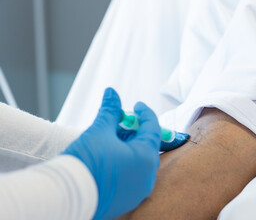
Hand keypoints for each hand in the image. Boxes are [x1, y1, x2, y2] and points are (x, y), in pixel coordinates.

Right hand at [63, 88, 160, 219]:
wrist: (65, 197)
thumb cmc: (85, 164)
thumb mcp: (99, 131)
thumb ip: (110, 111)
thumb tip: (112, 94)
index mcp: (146, 158)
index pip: (152, 129)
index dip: (145, 113)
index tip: (137, 106)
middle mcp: (147, 176)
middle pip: (146, 145)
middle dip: (134, 131)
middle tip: (120, 122)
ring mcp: (138, 190)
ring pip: (139, 161)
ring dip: (129, 147)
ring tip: (111, 139)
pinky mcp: (128, 199)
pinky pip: (133, 176)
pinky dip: (126, 163)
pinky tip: (109, 156)